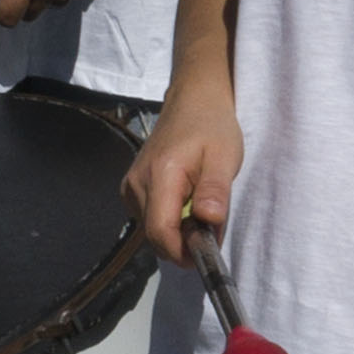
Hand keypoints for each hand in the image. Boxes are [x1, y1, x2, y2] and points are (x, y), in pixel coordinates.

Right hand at [124, 104, 240, 269]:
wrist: (192, 101)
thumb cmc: (212, 127)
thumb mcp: (224, 156)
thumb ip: (215, 190)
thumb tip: (208, 221)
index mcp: (160, 175)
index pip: (160, 231)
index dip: (183, 251)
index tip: (208, 252)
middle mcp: (136, 183)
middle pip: (154, 236)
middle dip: (184, 243)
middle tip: (211, 226)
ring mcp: (129, 186)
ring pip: (151, 231)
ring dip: (177, 233)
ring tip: (200, 208)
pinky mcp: (130, 188)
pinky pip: (148, 220)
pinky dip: (169, 222)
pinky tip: (185, 203)